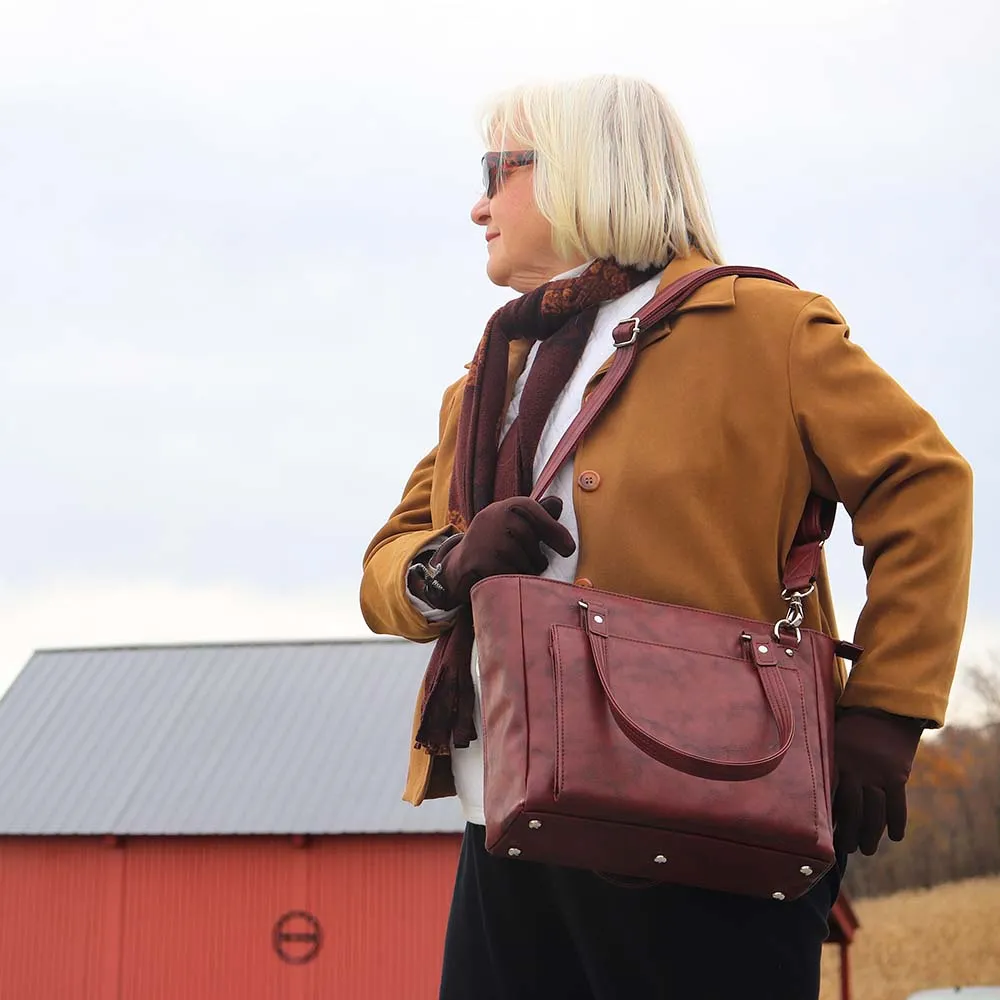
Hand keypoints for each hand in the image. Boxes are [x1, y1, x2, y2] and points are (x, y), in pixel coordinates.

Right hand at [430, 496, 575, 608]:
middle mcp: (495, 517)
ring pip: (525, 561)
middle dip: (537, 558)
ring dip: (526, 571)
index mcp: (508, 506)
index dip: (555, 532)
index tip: (569, 550)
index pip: (536, 513)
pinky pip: (513, 576)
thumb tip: (559, 504)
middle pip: (533, 542)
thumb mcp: (515, 522)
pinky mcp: (482, 562)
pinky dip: (513, 581)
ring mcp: (488, 540)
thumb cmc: (497, 540)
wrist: (462, 562)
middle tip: (526, 561)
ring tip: (510, 567)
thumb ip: (539, 515)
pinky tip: (502, 576)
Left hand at [833, 708, 924, 855]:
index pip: (829, 793)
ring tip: (867, 850)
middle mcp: (855, 768)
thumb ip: (823, 753)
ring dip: (871, 834)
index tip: (822, 834)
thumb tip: (807, 775)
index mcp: (835, 757)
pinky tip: (894, 837)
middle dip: (848, 832)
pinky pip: (897, 804)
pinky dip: (896, 822)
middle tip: (845, 849)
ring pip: (874, 811)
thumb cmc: (852, 719)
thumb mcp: (832, 732)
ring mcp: (877, 772)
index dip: (827, 816)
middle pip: (851, 808)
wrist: (886, 706)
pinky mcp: (897, 774)